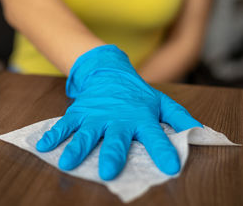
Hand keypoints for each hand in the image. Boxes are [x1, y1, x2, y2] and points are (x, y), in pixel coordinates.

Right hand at [36, 45, 201, 179]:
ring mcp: (96, 115)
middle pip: (117, 139)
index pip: (155, 136)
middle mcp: (118, 118)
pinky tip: (44, 146)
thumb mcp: (161, 102)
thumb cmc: (137, 93)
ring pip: (87, 134)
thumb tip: (198, 132)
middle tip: (110, 171)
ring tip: (68, 163)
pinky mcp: (79, 112)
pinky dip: (54, 134)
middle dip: (114, 155)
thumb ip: (178, 118)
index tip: (170, 167)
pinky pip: (65, 124)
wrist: (109, 71)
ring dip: (78, 148)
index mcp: (141, 117)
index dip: (163, 151)